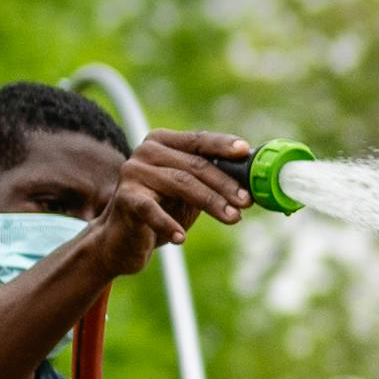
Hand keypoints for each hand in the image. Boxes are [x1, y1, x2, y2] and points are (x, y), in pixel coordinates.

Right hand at [95, 129, 257, 256]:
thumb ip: (212, 179)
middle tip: (247, 201)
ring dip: (210, 202)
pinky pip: (151, 209)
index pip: (198, 140)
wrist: (123, 238)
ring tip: (233, 218)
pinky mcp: (125, 198)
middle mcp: (146, 151)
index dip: (223, 145)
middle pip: (194, 165)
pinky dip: (167, 224)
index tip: (245, 152)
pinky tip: (181, 237)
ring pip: (180, 183)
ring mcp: (133, 172)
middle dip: (225, 184)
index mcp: (163, 142)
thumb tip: (255, 181)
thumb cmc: (163, 209)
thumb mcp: (190, 191)